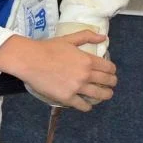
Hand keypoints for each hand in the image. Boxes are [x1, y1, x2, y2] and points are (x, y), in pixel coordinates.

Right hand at [0, 32, 115, 112]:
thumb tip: (103, 37)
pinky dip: (87, 106)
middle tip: (110, 85)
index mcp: (87, 60)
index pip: (109, 68)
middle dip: (112, 83)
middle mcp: (86, 75)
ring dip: (105, 95)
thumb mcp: (69, 39)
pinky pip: (83, 106)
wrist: (30, 60)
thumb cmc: (48, 48)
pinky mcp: (67, 98)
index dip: (112, 71)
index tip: (111, 72)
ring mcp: (77, 88)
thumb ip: (87, 36)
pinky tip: (87, 105)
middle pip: (107, 82)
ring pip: (99, 95)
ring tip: (105, 95)